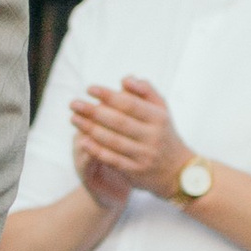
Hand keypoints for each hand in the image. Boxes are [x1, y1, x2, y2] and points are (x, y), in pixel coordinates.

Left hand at [69, 74, 191, 203]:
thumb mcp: (161, 109)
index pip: (130, 104)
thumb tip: (125, 79)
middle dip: (93, 112)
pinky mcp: (135, 171)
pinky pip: (112, 160)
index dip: (108, 95)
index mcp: (158, 117)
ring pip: (113, 141)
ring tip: (74, 119)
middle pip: (118, 122)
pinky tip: (82, 141)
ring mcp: (144, 155)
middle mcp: (152, 136)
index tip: (89, 89)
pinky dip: (96, 150)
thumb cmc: (163, 132)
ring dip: (90, 129)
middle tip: (73, 104)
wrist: (177, 170)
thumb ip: (145, 90)